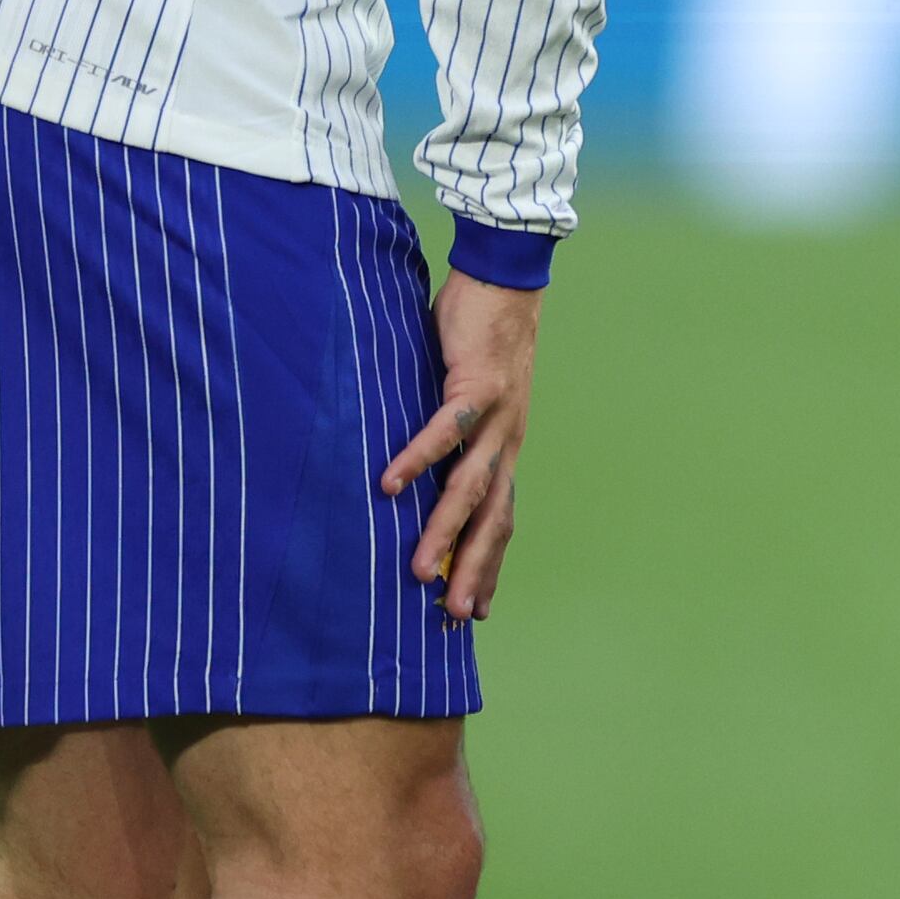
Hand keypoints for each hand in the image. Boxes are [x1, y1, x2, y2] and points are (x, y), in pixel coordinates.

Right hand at [381, 271, 539, 623]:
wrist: (508, 282)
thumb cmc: (479, 341)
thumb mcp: (466, 401)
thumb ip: (449, 437)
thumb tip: (410, 471)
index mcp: (506, 450)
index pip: (501, 520)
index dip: (489, 564)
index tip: (476, 610)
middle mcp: (508, 442)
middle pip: (492, 518)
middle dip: (473, 569)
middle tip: (456, 616)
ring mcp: (498, 417)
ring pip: (470, 486)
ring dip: (444, 530)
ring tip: (419, 569)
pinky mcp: (475, 385)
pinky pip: (444, 431)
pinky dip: (417, 459)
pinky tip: (390, 486)